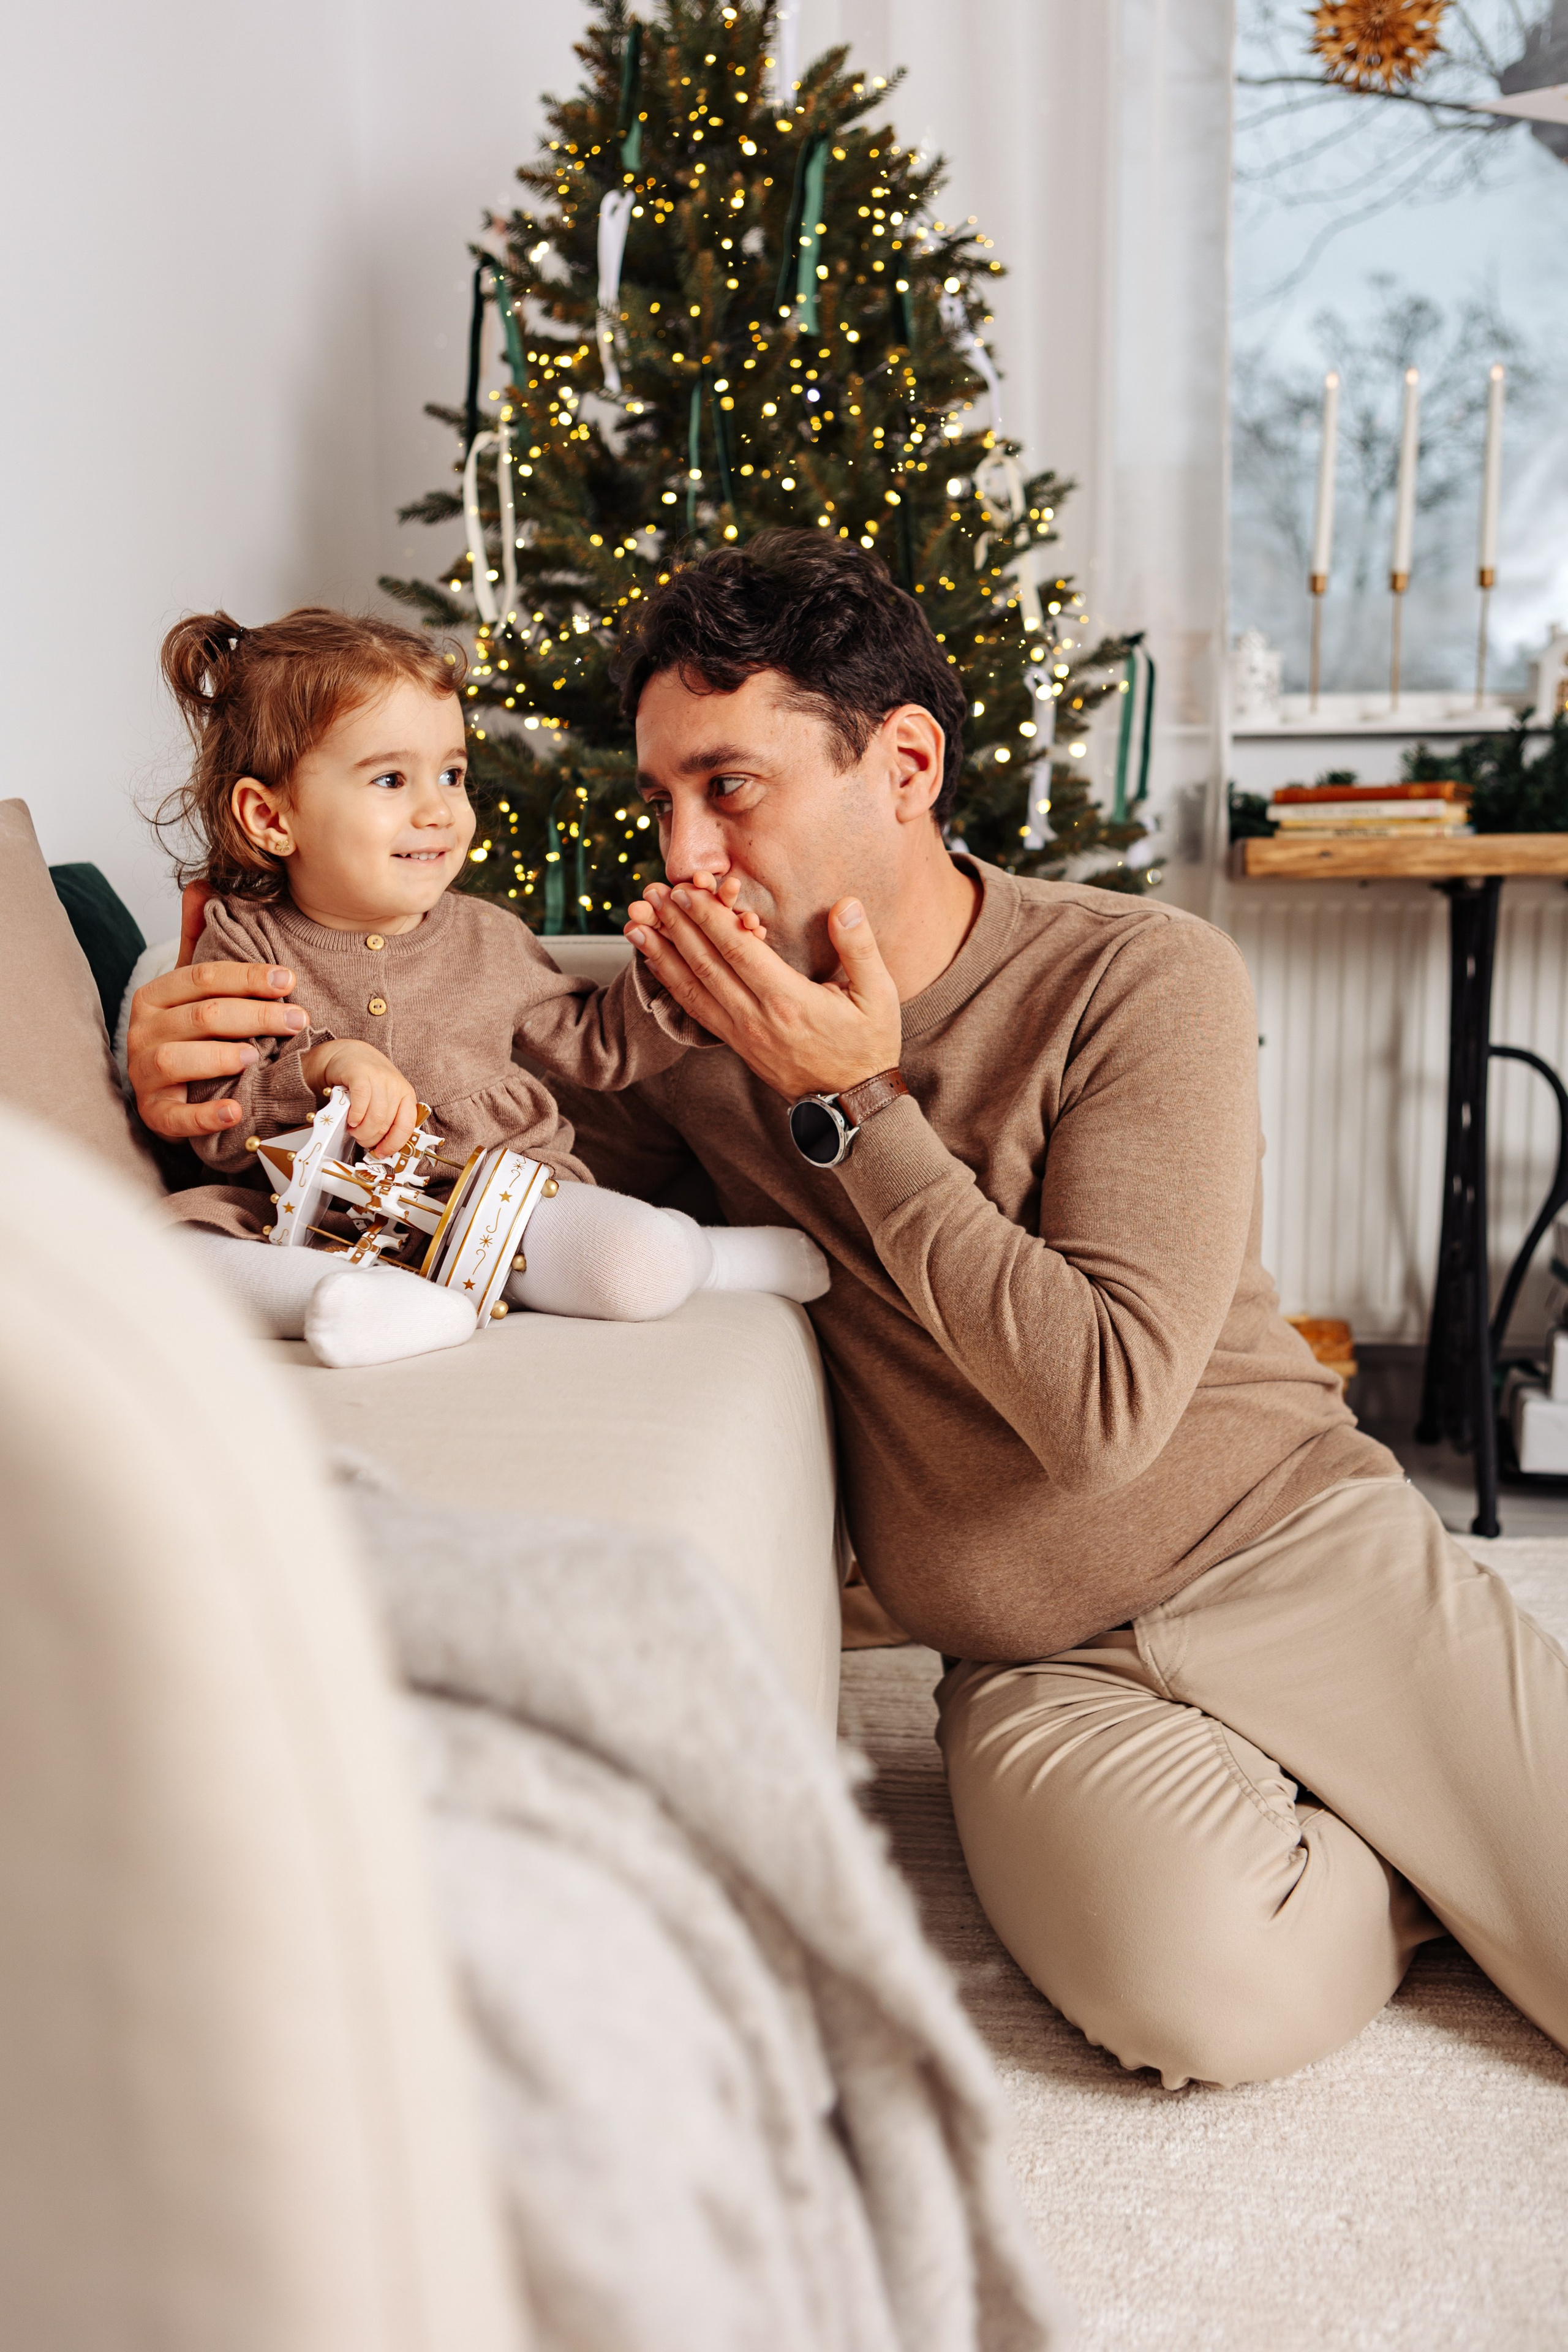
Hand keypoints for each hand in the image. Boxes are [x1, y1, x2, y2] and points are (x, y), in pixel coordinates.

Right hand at [128, 900, 308, 1141]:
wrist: (167, 1092)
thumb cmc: (188, 1035)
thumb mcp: (190, 987)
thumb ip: (197, 939)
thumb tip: (200, 883)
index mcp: (156, 996)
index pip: (203, 977)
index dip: (249, 977)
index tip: (289, 979)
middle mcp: (144, 1031)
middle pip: (202, 1015)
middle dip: (255, 1014)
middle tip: (297, 1018)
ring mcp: (145, 1074)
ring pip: (180, 1058)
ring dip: (222, 1055)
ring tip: (259, 1054)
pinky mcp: (155, 1113)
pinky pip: (177, 1115)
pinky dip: (206, 1114)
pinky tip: (235, 1111)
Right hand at [302, 1040, 419, 1156]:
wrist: (348, 1055)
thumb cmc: (366, 1079)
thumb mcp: (384, 1098)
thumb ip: (386, 1118)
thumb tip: (383, 1147)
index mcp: (405, 1095)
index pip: (406, 1126)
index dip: (393, 1144)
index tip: (382, 1153)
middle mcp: (395, 1086)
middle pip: (386, 1125)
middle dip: (370, 1139)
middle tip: (361, 1139)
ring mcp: (379, 1079)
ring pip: (374, 1117)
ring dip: (361, 1131)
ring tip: (353, 1129)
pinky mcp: (361, 1074)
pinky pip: (361, 1102)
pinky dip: (355, 1116)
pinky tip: (351, 1119)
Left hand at [624, 881, 899, 1099]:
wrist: (852, 1103)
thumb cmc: (868, 1045)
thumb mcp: (878, 995)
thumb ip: (860, 947)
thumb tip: (845, 904)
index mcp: (788, 1000)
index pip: (737, 950)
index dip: (707, 918)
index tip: (683, 891)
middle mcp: (756, 1017)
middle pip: (704, 964)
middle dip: (673, 926)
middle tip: (647, 895)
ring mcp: (741, 1033)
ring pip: (692, 987)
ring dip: (661, 953)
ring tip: (636, 925)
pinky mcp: (735, 1043)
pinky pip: (695, 1009)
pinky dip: (670, 983)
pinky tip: (654, 963)